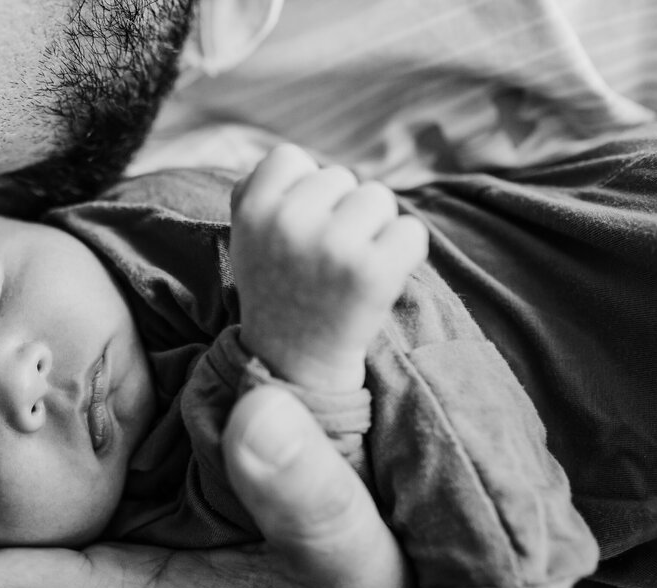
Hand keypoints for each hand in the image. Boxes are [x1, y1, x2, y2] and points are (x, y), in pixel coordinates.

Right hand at [231, 144, 426, 390]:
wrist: (294, 361)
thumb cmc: (277, 288)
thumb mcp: (246, 238)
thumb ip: (257, 191)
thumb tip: (292, 162)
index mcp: (252, 212)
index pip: (289, 158)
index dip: (301, 188)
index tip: (299, 226)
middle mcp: (288, 225)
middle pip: (340, 177)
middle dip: (340, 211)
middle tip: (324, 258)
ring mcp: (332, 248)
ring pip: (377, 198)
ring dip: (373, 228)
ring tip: (348, 266)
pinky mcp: (372, 273)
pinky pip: (410, 231)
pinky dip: (403, 253)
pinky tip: (377, 278)